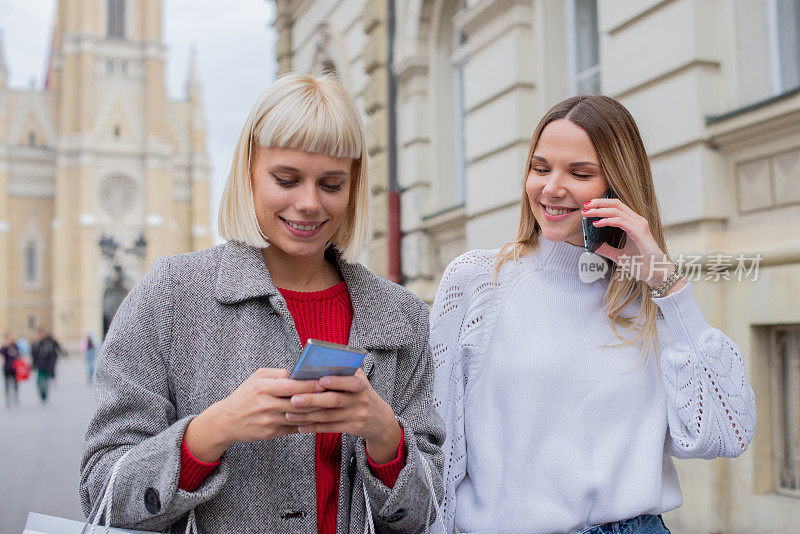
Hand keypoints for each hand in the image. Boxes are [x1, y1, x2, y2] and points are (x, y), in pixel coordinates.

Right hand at [184, 368, 322, 462]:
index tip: (325, 381)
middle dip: (318, 398)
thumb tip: (299, 372)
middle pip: (298, 403)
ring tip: (332, 406)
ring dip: (316, 412)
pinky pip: (293, 428)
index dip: (309, 384)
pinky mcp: (271, 434)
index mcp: (262, 388)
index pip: (291, 386)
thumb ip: (277, 374)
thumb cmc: (244, 395)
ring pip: (298, 417)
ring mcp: (268, 421)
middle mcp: (266, 405)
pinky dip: (307, 423)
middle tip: (335, 394)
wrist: (227, 421)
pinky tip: (319, 419)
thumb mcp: (256, 378)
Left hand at [285, 369, 401, 463]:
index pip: (351, 382)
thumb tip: (315, 366)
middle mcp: (361, 401)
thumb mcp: (359, 381)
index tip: (320, 381)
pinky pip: (330, 428)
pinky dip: (313, 427)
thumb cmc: (362, 394)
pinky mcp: (352, 429)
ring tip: (289, 414)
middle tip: (293, 399)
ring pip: (328, 416)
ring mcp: (357, 416)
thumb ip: (343, 373)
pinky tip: (300, 426)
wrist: (380, 419)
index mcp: (362, 384)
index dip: (336, 381)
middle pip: (334, 401)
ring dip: (307, 416)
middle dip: (312, 400)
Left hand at [582, 197, 681, 290]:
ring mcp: (639, 225)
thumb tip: (593, 246)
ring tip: (587, 214)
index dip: (602, 204)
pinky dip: (607, 221)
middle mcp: (637, 221)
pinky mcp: (639, 232)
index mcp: (634, 223)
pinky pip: (620, 221)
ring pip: (616, 210)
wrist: (656, 273)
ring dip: (600, 211)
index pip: (617, 207)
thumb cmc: (642, 264)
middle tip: (585, 206)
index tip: (588, 207)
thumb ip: (607, 249)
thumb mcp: (619, 256)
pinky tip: (597, 224)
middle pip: (616, 204)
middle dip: (599, 203)